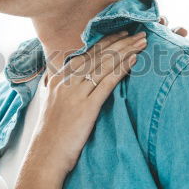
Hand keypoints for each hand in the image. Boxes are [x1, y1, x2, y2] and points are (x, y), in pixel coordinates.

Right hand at [36, 30, 146, 174]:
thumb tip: (65, 74)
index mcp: (59, 78)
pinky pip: (107, 83)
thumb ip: (59, 85)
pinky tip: (133, 60)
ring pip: (104, 65)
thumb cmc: (51, 134)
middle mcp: (66, 81)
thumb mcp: (51, 102)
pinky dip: (121, 69)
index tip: (122, 33)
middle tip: (139, 32)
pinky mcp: (86, 108)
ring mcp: (75, 93)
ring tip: (142, 42)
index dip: (106, 41)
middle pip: (98, 55)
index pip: (86, 53)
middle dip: (121, 42)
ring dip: (126, 51)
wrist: (46, 156)